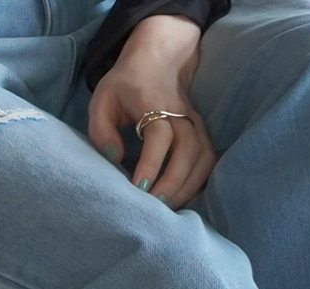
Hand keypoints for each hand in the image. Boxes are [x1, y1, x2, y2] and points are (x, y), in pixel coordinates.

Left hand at [88, 15, 215, 208]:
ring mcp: (196, 125)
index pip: (160, 136)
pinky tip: (183, 198)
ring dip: (188, 187)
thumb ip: (101, 129)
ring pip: (202, 159)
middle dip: (173, 183)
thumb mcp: (102, 99)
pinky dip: (198, 184)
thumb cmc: (125, 84)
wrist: (159, 60)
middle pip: (188, 151)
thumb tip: (115, 158)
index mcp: (154, 102)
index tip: (139, 188)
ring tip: (168, 207)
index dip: (151, 164)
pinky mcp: (203, 135)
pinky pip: (208, 164)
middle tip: (155, 206)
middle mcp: (181, 114)